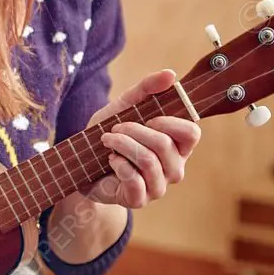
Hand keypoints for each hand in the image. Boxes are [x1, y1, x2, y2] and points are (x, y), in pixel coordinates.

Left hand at [80, 69, 200, 208]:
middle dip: (134, 131)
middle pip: (164, 145)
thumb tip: (171, 74)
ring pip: (149, 161)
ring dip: (122, 145)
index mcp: (177, 145)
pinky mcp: (139, 200)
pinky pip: (135, 180)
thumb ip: (147, 89)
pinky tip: (110, 160)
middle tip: (115, 129)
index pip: (191, 133)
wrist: (82, 163)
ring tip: (107, 140)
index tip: (148, 117)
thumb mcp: (124, 106)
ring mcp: (158, 187)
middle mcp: (174, 168)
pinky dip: (118, 164)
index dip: (169, 122)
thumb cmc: (110, 133)